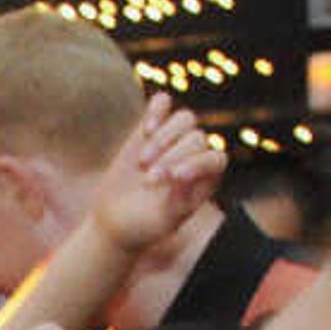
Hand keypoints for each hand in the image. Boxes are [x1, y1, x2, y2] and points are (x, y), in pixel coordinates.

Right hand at [91, 92, 222, 255]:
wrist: (115, 221)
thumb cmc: (144, 226)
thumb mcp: (162, 221)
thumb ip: (178, 200)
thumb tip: (183, 172)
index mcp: (207, 178)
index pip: (215, 158)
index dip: (197, 163)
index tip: (173, 177)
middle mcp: (194, 154)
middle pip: (196, 138)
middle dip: (171, 157)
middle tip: (148, 181)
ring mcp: (173, 138)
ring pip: (185, 119)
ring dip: (164, 137)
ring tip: (143, 161)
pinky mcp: (150, 127)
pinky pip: (162, 103)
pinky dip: (156, 109)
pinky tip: (147, 129)